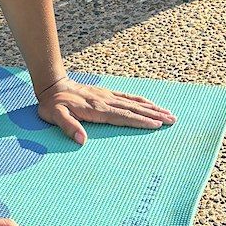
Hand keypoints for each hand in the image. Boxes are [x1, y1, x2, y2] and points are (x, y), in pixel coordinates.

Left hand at [37, 80, 176, 144]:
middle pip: (134, 108)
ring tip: (168, 112)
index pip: (123, 116)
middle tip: (172, 119)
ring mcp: (108, 96)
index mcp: (97, 110)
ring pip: (134, 102)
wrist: (52, 85)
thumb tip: (82, 140)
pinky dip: (141, 100)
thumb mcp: (55, 116)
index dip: (140, 121)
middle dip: (154, 114)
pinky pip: (127, 96)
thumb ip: (68, 127)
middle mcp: (106, 101)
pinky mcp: (106, 93)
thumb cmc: (53, 105)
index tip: (156, 124)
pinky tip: (150, 103)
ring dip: (152, 107)